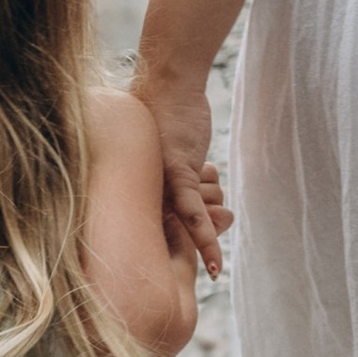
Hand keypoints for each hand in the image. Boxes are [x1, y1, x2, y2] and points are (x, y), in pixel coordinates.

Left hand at [133, 55, 224, 278]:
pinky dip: (207, 243)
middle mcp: (148, 201)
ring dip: (215, 194)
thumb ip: (184, 191)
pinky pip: (195, 219)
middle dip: (210, 214)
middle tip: (196, 173)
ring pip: (208, 215)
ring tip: (193, 159)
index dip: (196, 241)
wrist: (168, 86)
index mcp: (141, 200)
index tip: (195, 248)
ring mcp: (161, 192)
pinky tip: (215, 270)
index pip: (174, 237)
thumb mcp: (174, 163)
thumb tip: (211, 217)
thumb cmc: (169, 124)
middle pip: (195, 229)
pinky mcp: (177, 179)